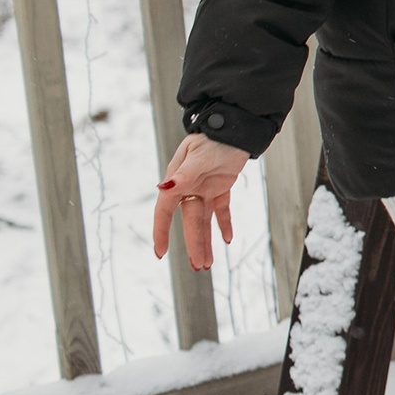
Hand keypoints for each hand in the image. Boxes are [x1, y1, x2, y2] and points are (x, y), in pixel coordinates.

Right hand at [153, 133, 250, 271]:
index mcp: (177, 180)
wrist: (234, 127)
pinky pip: (222, 209)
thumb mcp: (196, 156)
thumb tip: (164, 187)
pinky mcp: (221, 186)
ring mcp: (205, 188)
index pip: (165, 211)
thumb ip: (183, 174)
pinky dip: (224, 223)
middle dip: (194, 244)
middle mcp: (188, 187)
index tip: (160, 252)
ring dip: (206, 240)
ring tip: (208, 264)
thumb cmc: (212, 139)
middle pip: (190, 221)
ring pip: (204, 220)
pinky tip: (228, 239)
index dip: (161, 231)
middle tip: (199, 267)